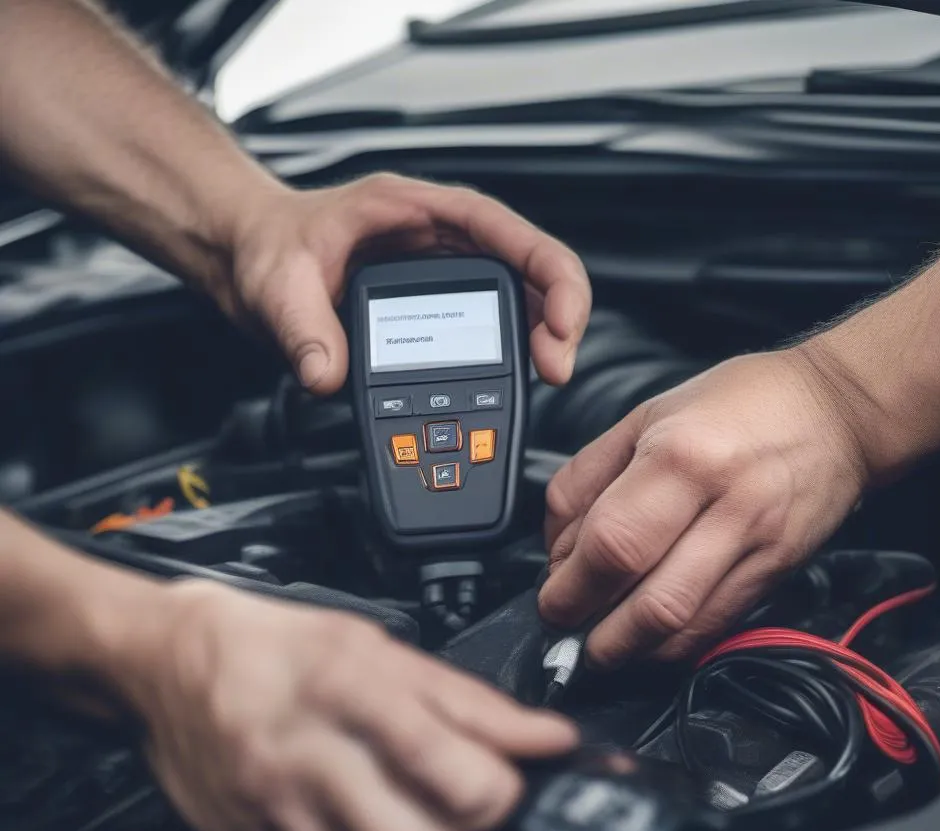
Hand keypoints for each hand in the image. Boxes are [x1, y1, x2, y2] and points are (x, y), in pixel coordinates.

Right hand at [119, 581, 577, 830]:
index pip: (435, 758)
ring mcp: (275, 813)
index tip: (526, 788)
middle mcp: (306, 757)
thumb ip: (468, 701)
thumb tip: (546, 738)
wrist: (174, 665)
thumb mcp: (383, 648)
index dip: (499, 787)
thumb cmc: (284, 649)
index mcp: (345, 690)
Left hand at [215, 173, 591, 391]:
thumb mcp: (278, 284)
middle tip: (556, 366)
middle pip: (526, 266)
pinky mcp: (436, 308)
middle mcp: (438, 238)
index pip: (502, 229)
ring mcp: (442, 273)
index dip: (547, 270)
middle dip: (557, 314)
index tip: (560, 320)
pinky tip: (517, 382)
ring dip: (543, 335)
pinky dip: (512, 352)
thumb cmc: (269, 247)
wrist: (250, 259)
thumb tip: (326, 376)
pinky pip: (490, 324)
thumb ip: (304, 330)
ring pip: (519, 297)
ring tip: (548, 375)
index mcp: (412, 210)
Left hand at [538, 347, 870, 666]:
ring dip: (630, 649)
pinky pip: (716, 627)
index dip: (569, 586)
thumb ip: (586, 480)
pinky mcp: (779, 572)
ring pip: (683, 627)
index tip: (551, 597)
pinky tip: (648, 637)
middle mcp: (725, 505)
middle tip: (569, 631)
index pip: (612, 543)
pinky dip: (672, 644)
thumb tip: (555, 549)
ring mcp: (759, 544)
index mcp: (681, 457)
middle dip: (593, 631)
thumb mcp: (644, 418)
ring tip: (602, 642)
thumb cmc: (737, 404)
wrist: (838, 410)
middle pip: (648, 601)